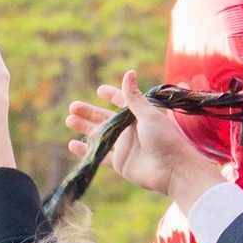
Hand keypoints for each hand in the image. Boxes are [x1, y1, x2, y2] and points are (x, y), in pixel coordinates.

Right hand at [66, 72, 222, 217]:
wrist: (173, 170)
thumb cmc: (165, 139)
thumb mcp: (148, 115)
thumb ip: (134, 97)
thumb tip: (129, 72)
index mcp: (139, 116)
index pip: (122, 102)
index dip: (111, 96)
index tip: (99, 90)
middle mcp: (130, 131)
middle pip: (105, 119)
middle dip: (89, 113)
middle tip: (72, 107)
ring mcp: (124, 147)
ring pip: (99, 136)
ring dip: (85, 129)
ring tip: (69, 120)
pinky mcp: (121, 164)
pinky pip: (100, 156)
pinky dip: (86, 151)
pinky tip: (72, 144)